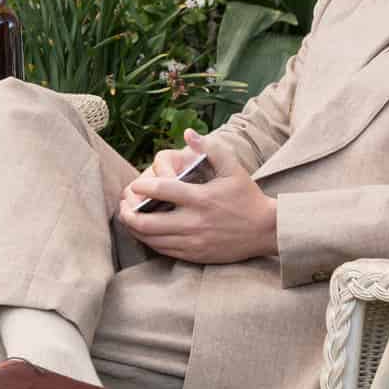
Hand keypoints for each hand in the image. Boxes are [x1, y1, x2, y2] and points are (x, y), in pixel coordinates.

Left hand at [117, 130, 278, 264]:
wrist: (265, 230)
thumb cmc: (247, 197)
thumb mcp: (233, 168)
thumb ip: (210, 149)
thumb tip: (188, 133)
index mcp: (201, 198)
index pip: (161, 191)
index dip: (141, 186)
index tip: (135, 185)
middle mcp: (194, 222)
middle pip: (147, 223)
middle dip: (128, 213)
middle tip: (123, 205)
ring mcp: (193, 242)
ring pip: (152, 240)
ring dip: (135, 229)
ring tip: (129, 218)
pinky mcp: (195, 255)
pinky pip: (163, 251)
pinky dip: (150, 241)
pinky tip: (146, 233)